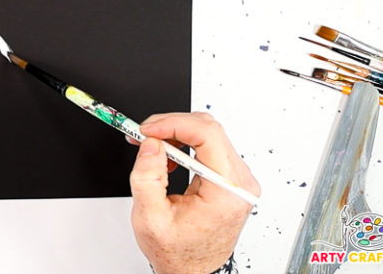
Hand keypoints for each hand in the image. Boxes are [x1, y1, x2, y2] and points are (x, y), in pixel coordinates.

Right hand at [128, 113, 259, 273]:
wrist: (192, 270)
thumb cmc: (178, 252)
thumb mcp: (150, 218)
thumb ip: (148, 178)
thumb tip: (150, 144)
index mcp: (225, 193)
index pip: (208, 135)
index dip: (174, 123)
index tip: (148, 129)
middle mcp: (238, 183)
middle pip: (209, 129)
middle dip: (171, 125)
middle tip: (143, 134)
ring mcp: (237, 180)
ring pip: (208, 134)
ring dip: (176, 134)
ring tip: (153, 149)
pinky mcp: (230, 178)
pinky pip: (209, 146)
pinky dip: (184, 144)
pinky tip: (168, 157)